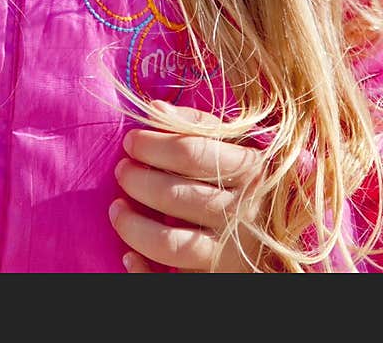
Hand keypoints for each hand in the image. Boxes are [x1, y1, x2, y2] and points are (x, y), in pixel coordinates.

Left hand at [108, 104, 265, 271]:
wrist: (276, 232)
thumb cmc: (246, 177)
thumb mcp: (235, 144)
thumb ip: (198, 125)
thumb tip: (155, 109)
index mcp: (250, 170)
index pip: (192, 152)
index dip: (154, 145)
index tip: (131, 140)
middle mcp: (244, 213)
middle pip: (180, 197)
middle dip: (141, 182)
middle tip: (122, 171)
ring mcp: (232, 252)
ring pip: (173, 244)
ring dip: (136, 227)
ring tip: (116, 209)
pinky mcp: (219, 278)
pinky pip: (174, 282)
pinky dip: (146, 272)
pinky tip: (128, 256)